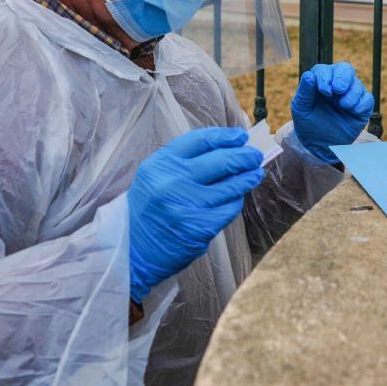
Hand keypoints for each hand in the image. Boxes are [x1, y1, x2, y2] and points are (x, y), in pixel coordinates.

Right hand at [127, 127, 264, 302]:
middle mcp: (172, 181)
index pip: (201, 140)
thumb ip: (185, 161)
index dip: (225, 136)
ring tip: (256, 173)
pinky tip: (238, 198)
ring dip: (248, 178)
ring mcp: (186, 205)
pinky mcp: (198, 227)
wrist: (131, 249)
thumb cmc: (148, 208)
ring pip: (230, 185)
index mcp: (161, 163)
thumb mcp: (156, 176)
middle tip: (255, 155)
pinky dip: (236, 202)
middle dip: (244, 156)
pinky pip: (228, 209)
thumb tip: (228, 147)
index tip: (241, 136)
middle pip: (221, 160)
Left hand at [291, 62, 374, 162]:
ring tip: (344, 106)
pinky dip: (362, 103)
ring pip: (357, 84)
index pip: (325, 70)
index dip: (326, 77)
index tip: (324, 91)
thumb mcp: (301, 109)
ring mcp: (351, 95)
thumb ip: (304, 92)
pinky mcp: (362, 107)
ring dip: (351, 94)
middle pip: (345, 69)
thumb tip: (309, 75)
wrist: (321, 146)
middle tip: (338, 90)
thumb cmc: (309, 124)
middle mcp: (337, 84)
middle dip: (343, 78)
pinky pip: (367, 99)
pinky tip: (353, 111)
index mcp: (321, 81)